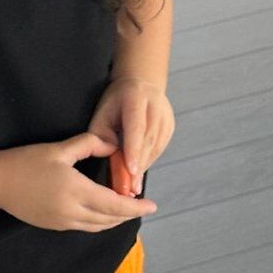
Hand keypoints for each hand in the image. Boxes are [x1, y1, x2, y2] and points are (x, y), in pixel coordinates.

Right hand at [0, 132, 158, 232]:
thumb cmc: (26, 162)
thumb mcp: (59, 149)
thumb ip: (89, 144)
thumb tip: (113, 143)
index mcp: (76, 191)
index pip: (114, 204)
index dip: (135, 206)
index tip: (152, 204)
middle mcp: (72, 212)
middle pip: (110, 219)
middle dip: (129, 214)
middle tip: (143, 205)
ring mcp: (63, 222)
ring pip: (98, 226)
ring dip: (115, 220)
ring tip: (127, 209)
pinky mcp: (55, 226)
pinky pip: (85, 227)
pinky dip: (100, 222)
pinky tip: (104, 212)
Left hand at [88, 76, 174, 195]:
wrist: (140, 84)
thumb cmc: (116, 101)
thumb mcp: (103, 112)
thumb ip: (102, 134)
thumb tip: (112, 156)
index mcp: (136, 98)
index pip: (136, 127)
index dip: (134, 149)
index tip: (131, 170)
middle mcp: (156, 106)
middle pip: (148, 140)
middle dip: (138, 166)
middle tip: (129, 188)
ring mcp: (166, 116)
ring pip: (155, 147)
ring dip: (143, 167)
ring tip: (132, 186)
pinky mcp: (170, 126)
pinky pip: (159, 148)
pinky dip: (148, 161)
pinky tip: (138, 172)